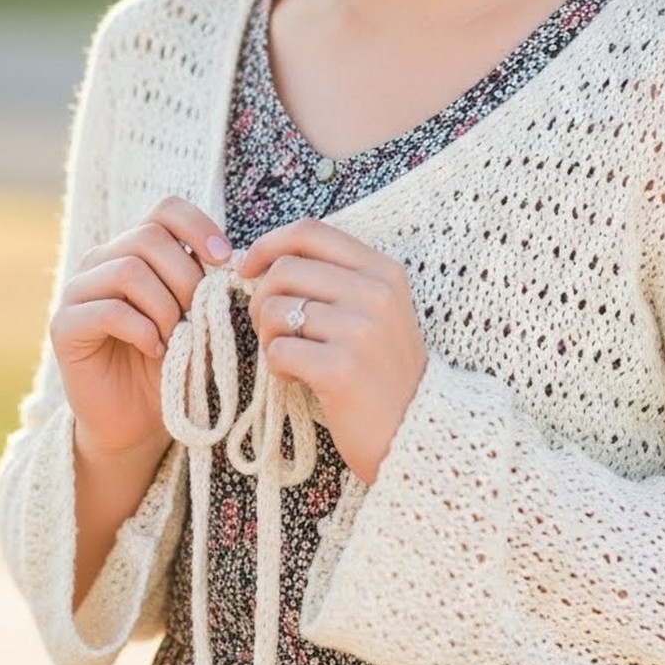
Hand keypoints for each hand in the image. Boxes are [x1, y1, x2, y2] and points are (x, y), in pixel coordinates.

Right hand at [50, 195, 231, 459]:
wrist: (134, 421)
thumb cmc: (170, 364)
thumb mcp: (196, 317)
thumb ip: (204, 284)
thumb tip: (228, 258)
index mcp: (135, 249)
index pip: (165, 209)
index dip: (197, 226)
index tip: (224, 258)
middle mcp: (101, 260)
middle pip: (148, 237)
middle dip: (184, 277)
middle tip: (195, 316)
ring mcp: (77, 291)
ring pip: (129, 270)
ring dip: (164, 307)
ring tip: (174, 338)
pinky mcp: (63, 325)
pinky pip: (108, 310)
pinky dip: (142, 330)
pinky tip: (154, 350)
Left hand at [240, 217, 428, 487]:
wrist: (416, 432)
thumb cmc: (384, 372)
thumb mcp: (377, 311)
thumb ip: (335, 281)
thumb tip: (265, 262)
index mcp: (383, 271)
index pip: (311, 232)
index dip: (269, 244)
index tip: (248, 267)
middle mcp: (375, 293)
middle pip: (285, 269)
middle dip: (261, 298)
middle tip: (270, 328)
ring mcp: (360, 330)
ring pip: (275, 310)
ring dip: (268, 336)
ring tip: (290, 357)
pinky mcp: (340, 369)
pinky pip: (278, 350)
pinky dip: (276, 366)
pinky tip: (296, 378)